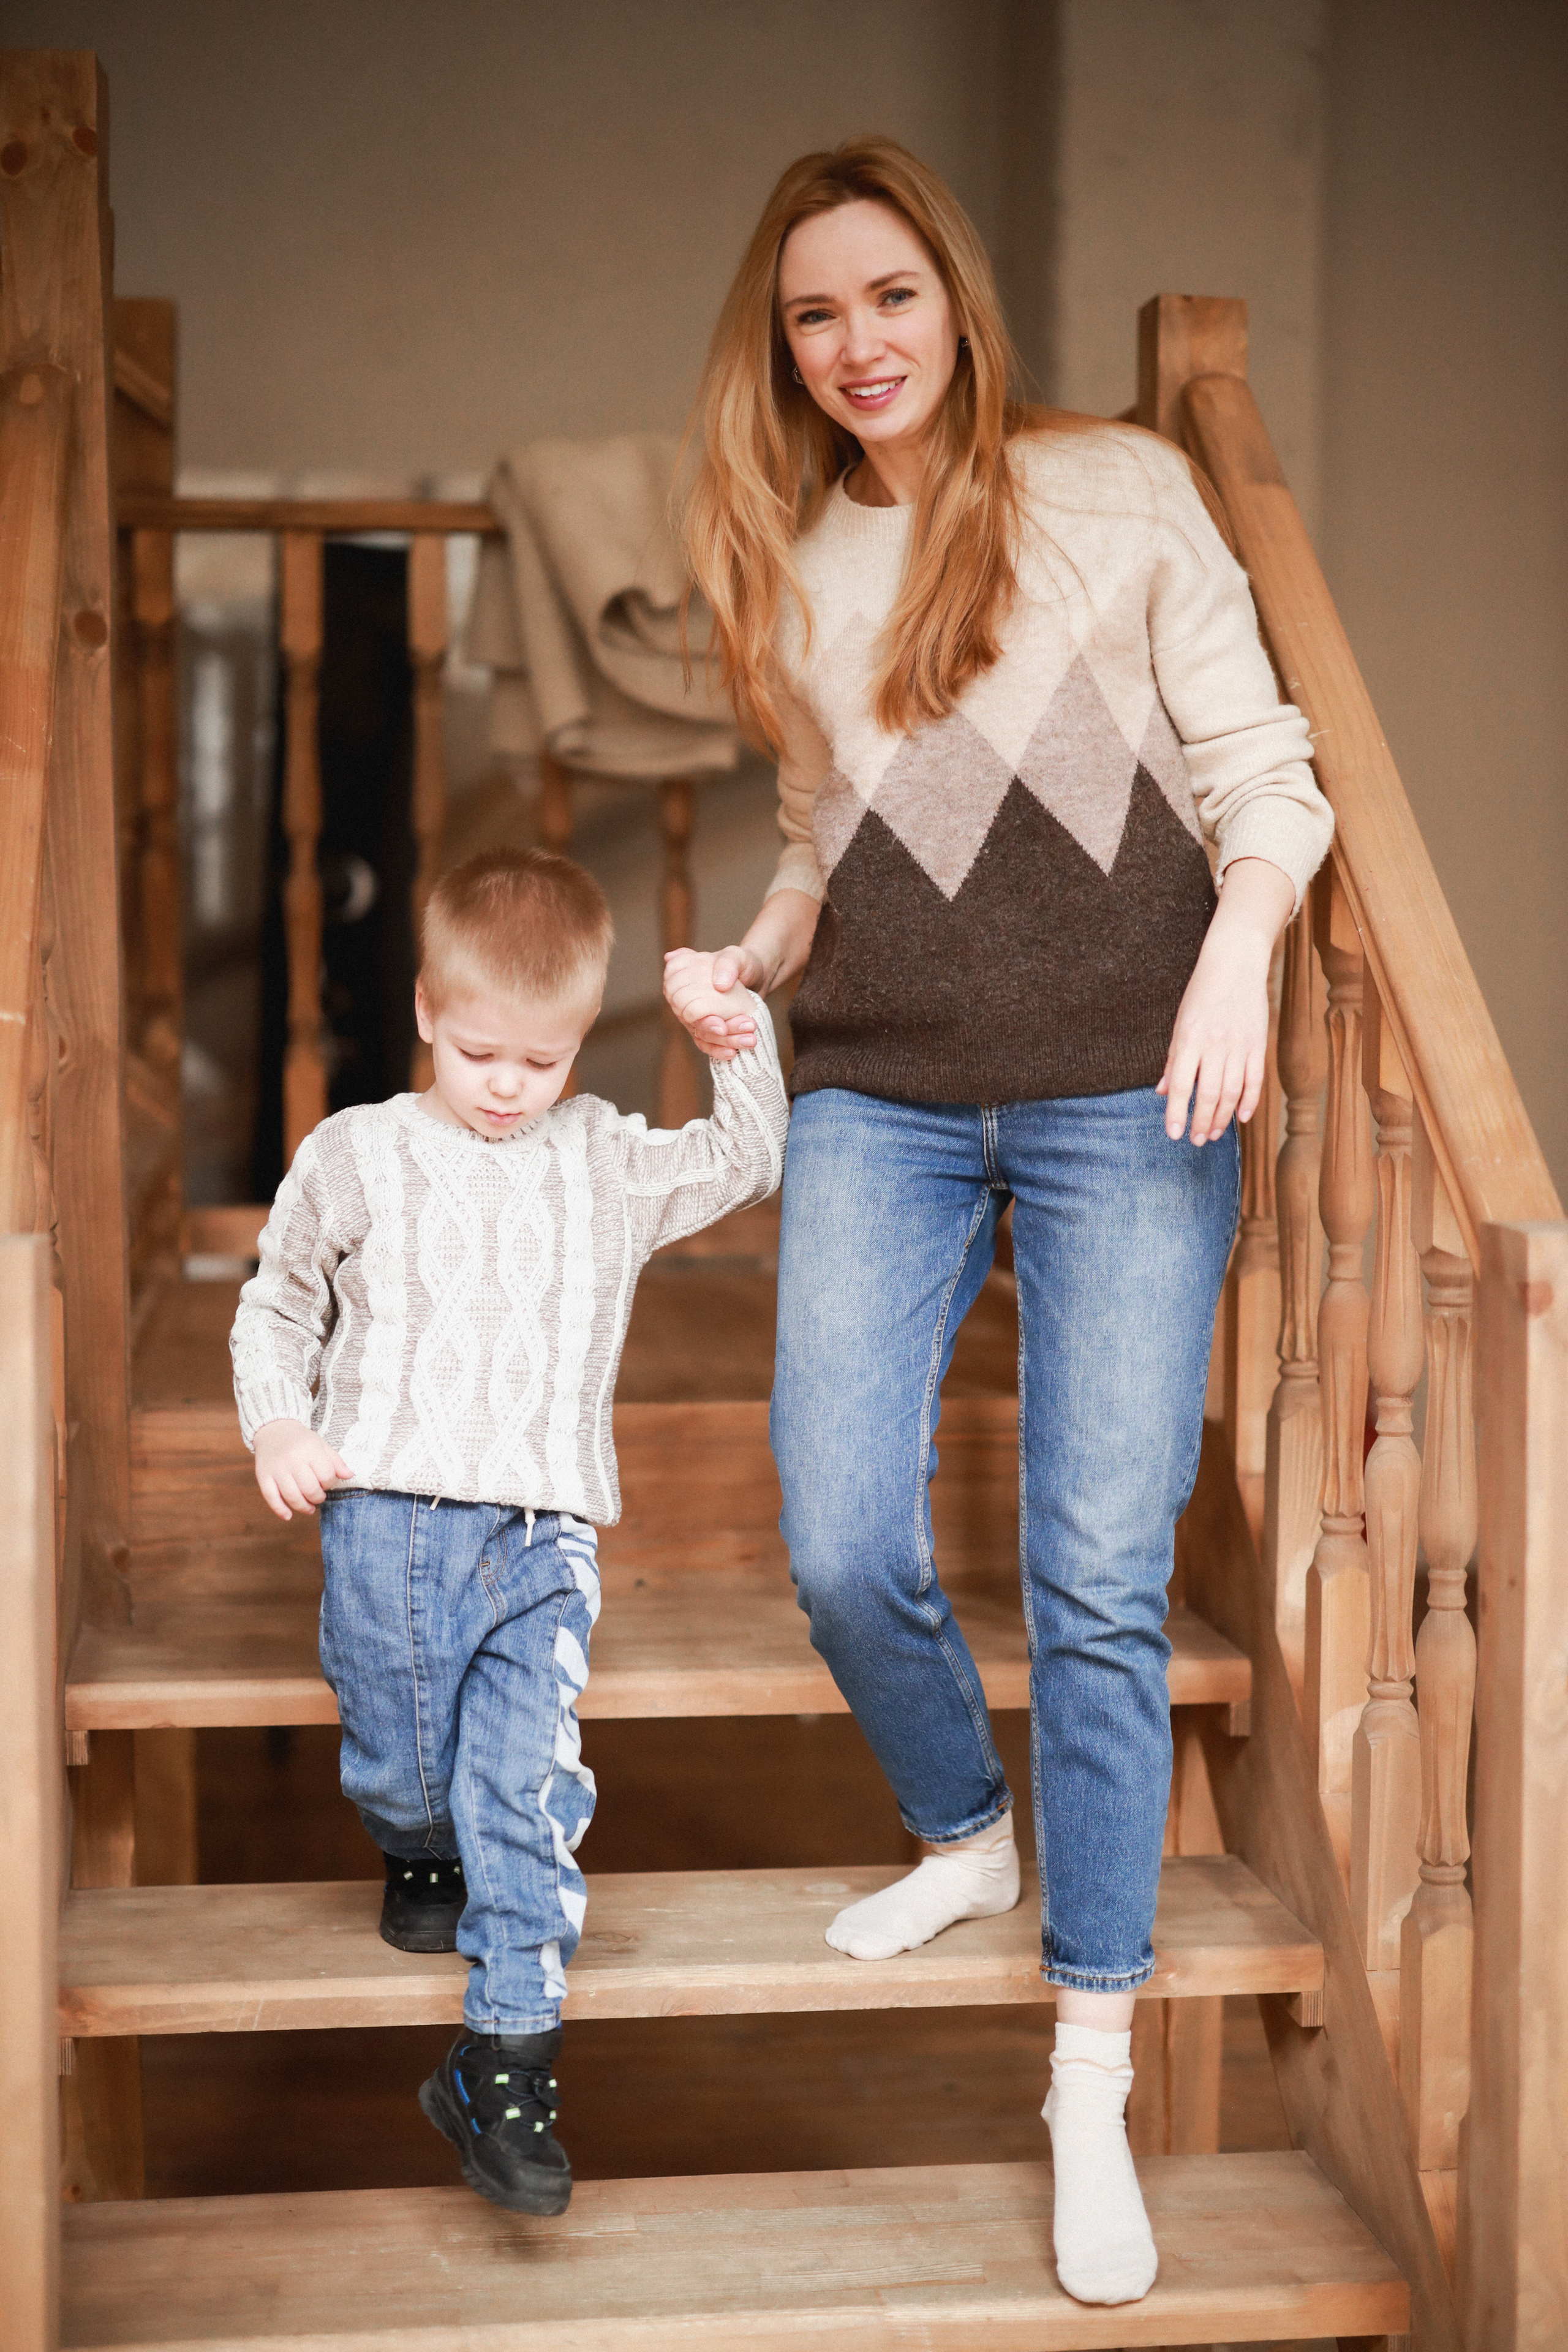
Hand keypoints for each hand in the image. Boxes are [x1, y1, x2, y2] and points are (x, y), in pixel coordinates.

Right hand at [253, 1419, 351, 1520]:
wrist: (273, 1429)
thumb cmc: (301, 1440)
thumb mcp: (321, 1445)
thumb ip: (335, 1461)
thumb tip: (349, 1476)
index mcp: (310, 1449)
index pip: (326, 1476)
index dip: (329, 1483)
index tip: (326, 1482)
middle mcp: (292, 1459)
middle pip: (310, 1489)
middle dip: (318, 1498)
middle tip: (318, 1496)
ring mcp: (276, 1468)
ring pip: (292, 1496)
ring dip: (303, 1507)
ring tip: (309, 1508)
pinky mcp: (263, 1475)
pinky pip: (271, 1497)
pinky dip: (280, 1510)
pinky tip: (288, 1516)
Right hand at [663, 946, 762, 1061]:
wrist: (758, 976)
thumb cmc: (743, 963)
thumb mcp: (738, 956)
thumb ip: (728, 963)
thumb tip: (719, 984)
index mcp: (681, 973)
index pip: (679, 1001)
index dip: (696, 1016)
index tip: (720, 1024)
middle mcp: (682, 995)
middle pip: (692, 1021)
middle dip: (718, 1030)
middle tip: (748, 1026)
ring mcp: (693, 1014)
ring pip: (702, 1034)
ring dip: (727, 1040)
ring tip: (750, 1039)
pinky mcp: (705, 1027)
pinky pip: (706, 1044)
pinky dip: (718, 1050)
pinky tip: (732, 1052)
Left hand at [1158, 857, 1293, 1145]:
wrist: (1235, 962)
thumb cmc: (1202, 993)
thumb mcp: (1180, 1023)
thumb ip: (1173, 1060)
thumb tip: (1163, 1092)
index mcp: (1189, 1039)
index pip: (1182, 1085)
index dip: (1177, 1112)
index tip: (1174, 1134)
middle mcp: (1214, 1044)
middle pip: (1209, 1094)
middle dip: (1201, 1122)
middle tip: (1196, 1140)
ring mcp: (1239, 1045)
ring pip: (1232, 1092)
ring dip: (1222, 1117)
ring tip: (1213, 1134)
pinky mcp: (1258, 1043)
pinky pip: (1255, 1079)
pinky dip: (1249, 1101)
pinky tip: (1241, 1117)